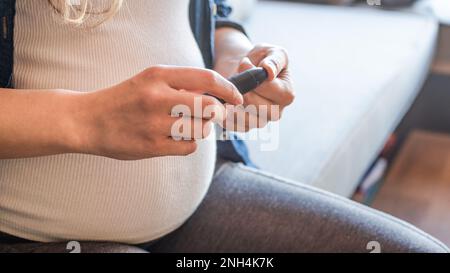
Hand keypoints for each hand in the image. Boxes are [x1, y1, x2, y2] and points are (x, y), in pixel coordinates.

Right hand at [75, 65, 242, 159]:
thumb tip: (216, 94)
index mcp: (158, 75)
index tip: (237, 97)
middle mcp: (157, 97)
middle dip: (218, 113)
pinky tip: (173, 139)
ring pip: (201, 129)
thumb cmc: (124, 100)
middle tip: (214, 115)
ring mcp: (154, 123)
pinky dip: (187, 144)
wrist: (87, 120)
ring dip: (200, 129)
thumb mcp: (149, 80)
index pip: (207, 79)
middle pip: (210, 108)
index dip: (229, 89)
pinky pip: (188, 147)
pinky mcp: (151, 146)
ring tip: (185, 126)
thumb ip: (180, 84)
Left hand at [220, 44, 294, 131]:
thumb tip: (269, 71)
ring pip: (245, 119)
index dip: (253, 75)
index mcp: (287, 95)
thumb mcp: (271, 52)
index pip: (269, 89)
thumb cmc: (261, 59)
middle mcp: (276, 112)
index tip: (244, 62)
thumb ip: (274, 60)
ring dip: (232, 102)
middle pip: (257, 107)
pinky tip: (222, 99)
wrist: (244, 70)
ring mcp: (261, 122)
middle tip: (234, 77)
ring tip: (227, 88)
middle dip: (242, 90)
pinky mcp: (244, 126)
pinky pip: (233, 125)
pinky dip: (224, 113)